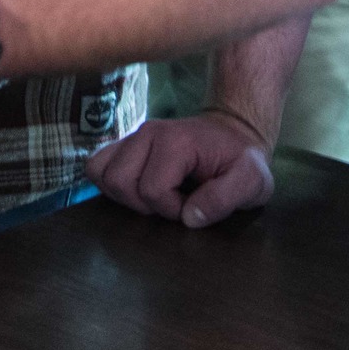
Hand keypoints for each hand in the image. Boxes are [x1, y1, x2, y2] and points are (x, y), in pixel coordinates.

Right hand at [85, 111, 274, 227]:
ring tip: (153, 198)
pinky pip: (97, 164)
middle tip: (170, 203)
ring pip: (101, 173)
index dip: (172, 209)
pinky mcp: (125, 143)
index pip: (152, 190)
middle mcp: (147, 133)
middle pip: (119, 181)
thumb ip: (224, 199)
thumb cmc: (241, 159)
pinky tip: (137, 190)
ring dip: (124, 196)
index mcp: (175, 142)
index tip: (194, 204)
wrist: (233, 132)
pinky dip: (111, 184)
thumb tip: (189, 217)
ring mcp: (133, 136)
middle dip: (143, 204)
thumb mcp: (251, 181)